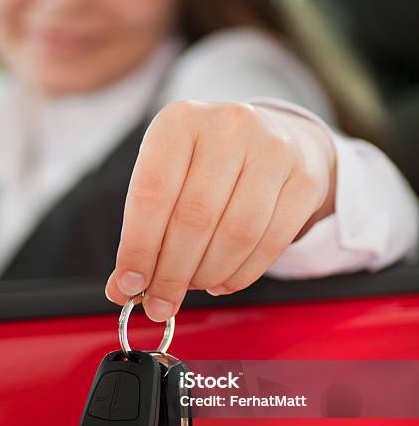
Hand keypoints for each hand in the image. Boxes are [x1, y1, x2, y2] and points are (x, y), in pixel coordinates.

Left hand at [106, 101, 336, 320]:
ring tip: (192, 285)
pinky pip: (270, 243)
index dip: (138, 249)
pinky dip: (240, 275)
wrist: (271, 138)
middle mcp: (228, 127)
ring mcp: (273, 150)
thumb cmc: (204, 166)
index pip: (151, 195)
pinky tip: (221, 281)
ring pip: (235, 234)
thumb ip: (141, 231)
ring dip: (206, 275)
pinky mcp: (304, 179)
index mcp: (178, 122)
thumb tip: (121, 290)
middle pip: (194, 219)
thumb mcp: (166, 180)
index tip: (130, 286)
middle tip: (159, 303)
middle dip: (171, 274)